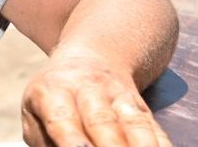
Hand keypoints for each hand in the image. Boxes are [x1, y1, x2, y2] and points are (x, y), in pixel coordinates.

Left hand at [21, 54, 171, 146]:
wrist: (89, 59)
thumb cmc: (54, 98)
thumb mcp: (35, 111)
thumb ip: (44, 139)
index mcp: (53, 91)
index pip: (62, 119)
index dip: (72, 141)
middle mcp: (87, 89)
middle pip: (102, 122)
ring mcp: (118, 96)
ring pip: (133, 124)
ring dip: (141, 146)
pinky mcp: (141, 107)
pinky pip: (154, 129)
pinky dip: (161, 145)